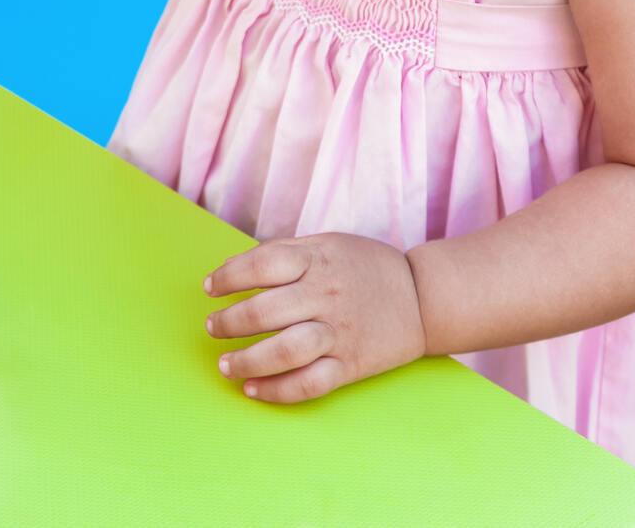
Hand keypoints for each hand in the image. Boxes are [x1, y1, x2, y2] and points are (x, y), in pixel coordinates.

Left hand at [203, 233, 427, 402]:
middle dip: (229, 323)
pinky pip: (309, 383)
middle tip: (213, 328)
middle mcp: (325, 296)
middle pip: (264, 312)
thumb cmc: (366, 267)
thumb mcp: (327, 244)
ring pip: (284, 351)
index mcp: (317, 261)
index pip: (260, 266)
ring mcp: (339, 333)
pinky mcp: (351, 364)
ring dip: (246, 361)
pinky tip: (253, 389)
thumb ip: (284, 253)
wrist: (424, 298)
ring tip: (225, 364)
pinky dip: (277, 391)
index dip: (227, 277)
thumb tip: (234, 268)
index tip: (210, 289)